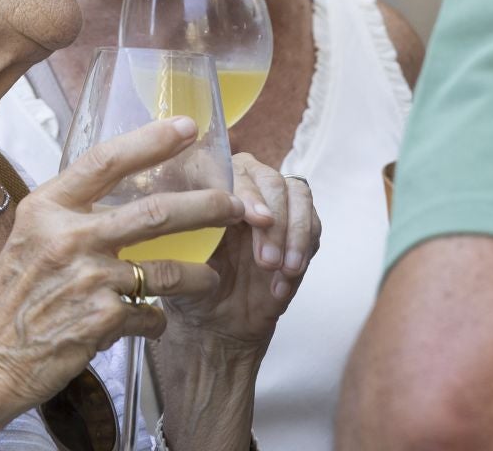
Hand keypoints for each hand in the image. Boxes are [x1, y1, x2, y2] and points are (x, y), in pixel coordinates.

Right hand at [0, 115, 250, 416]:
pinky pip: (150, 315)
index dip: (152, 140)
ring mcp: (86, 280)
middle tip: (236, 205)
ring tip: (211, 277)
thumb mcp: (24, 241)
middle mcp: (68, 238)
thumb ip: (64, 219)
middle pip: (155, 212)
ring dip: (198, 275)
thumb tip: (101, 198)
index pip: (106, 161)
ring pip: (165, 270)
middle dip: (206, 207)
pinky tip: (155, 324)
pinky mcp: (100, 322)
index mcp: (46, 210)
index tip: (188, 127)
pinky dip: (158, 321)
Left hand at [165, 154, 319, 349]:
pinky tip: (282, 283)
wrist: (213, 323)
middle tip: (267, 258)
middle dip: (275, 219)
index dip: (248, 192)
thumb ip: (191, 234)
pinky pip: (313, 227)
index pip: (234, 170)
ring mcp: (273, 209)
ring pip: (298, 195)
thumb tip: (208, 214)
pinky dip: (302, 251)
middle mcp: (244, 190)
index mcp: (211, 187)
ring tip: (282, 269)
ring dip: (294, 232)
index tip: (254, 220)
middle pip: (272, 180)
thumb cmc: (189, 287)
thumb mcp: (179, 261)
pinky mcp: (296, 232)